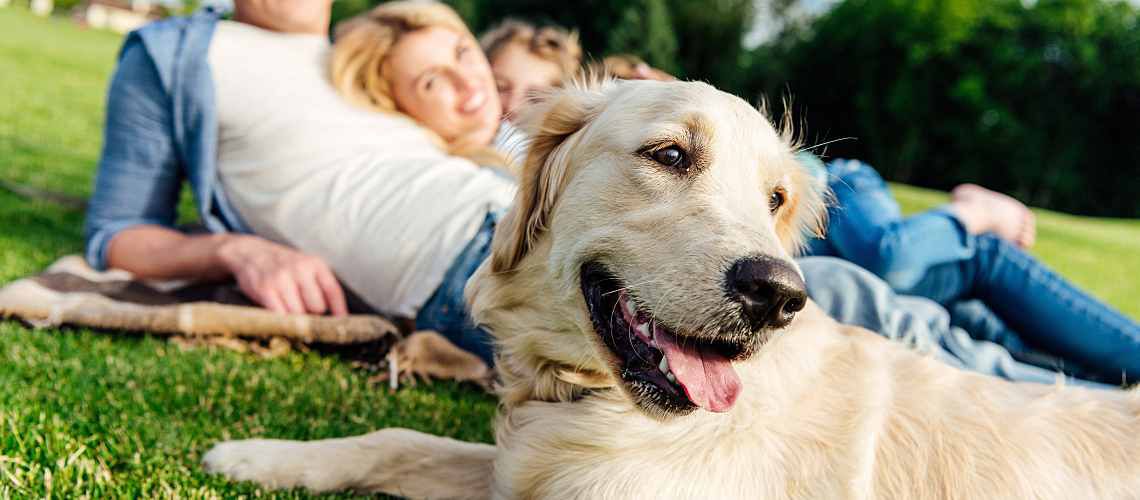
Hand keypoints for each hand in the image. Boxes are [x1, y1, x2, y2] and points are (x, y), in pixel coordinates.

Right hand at [214, 235, 347, 315]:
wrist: (250, 253)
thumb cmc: (283, 266)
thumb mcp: (306, 266)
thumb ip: (320, 285)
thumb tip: (337, 316)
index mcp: (315, 264)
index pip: (333, 291)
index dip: (339, 311)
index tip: (342, 324)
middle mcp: (301, 269)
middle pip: (317, 307)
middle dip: (311, 313)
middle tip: (301, 308)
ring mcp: (282, 279)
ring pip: (299, 314)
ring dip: (294, 317)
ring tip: (287, 306)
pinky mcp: (266, 289)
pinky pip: (280, 315)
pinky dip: (280, 319)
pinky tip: (278, 312)